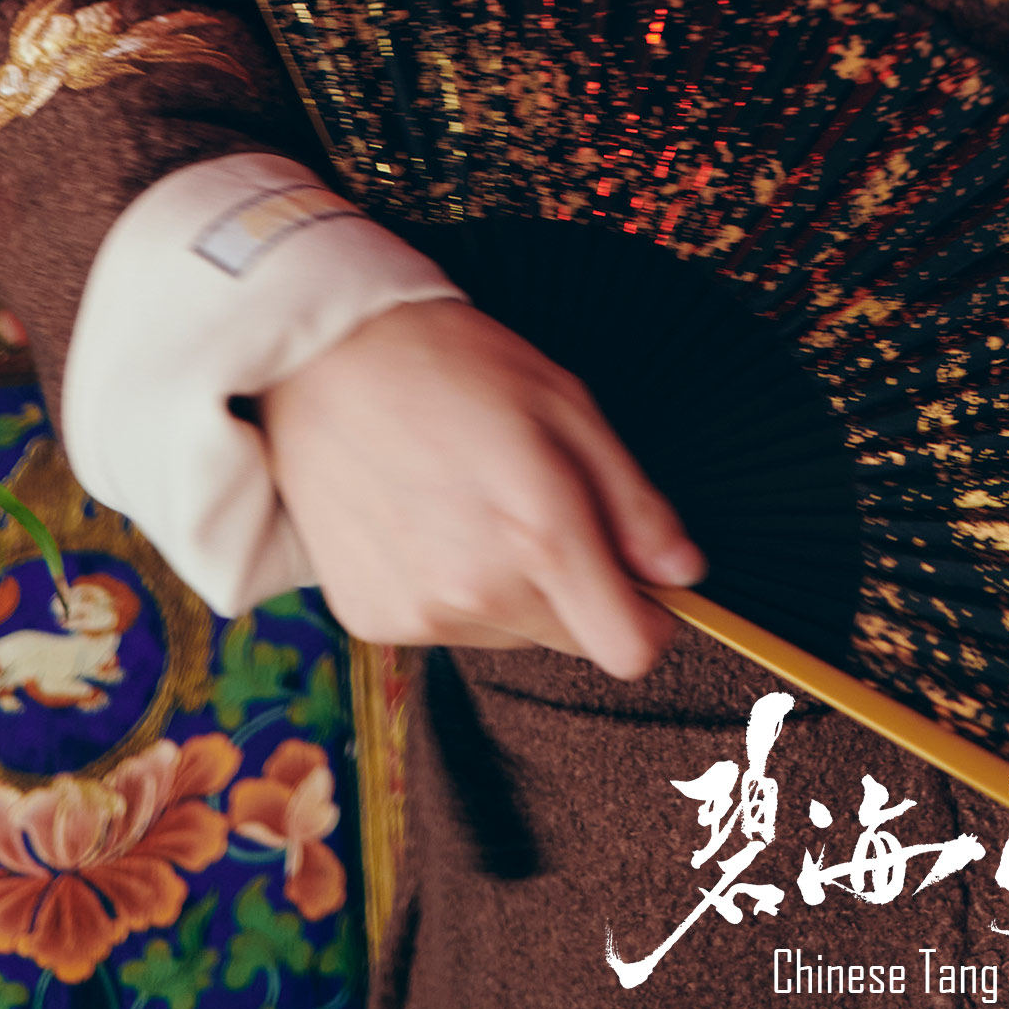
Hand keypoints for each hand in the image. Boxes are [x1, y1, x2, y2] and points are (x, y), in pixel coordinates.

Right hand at [260, 298, 703, 677]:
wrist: (324, 359)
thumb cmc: (457, 365)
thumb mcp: (568, 404)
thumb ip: (635, 500)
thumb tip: (684, 572)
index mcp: (541, 534)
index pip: (629, 649)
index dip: (649, 618)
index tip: (639, 581)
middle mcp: (479, 591)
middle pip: (573, 640)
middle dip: (578, 590)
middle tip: (541, 506)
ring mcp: (420, 614)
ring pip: (509, 632)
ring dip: (512, 588)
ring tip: (473, 504)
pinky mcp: (372, 621)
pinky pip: (447, 627)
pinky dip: (451, 588)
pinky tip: (427, 521)